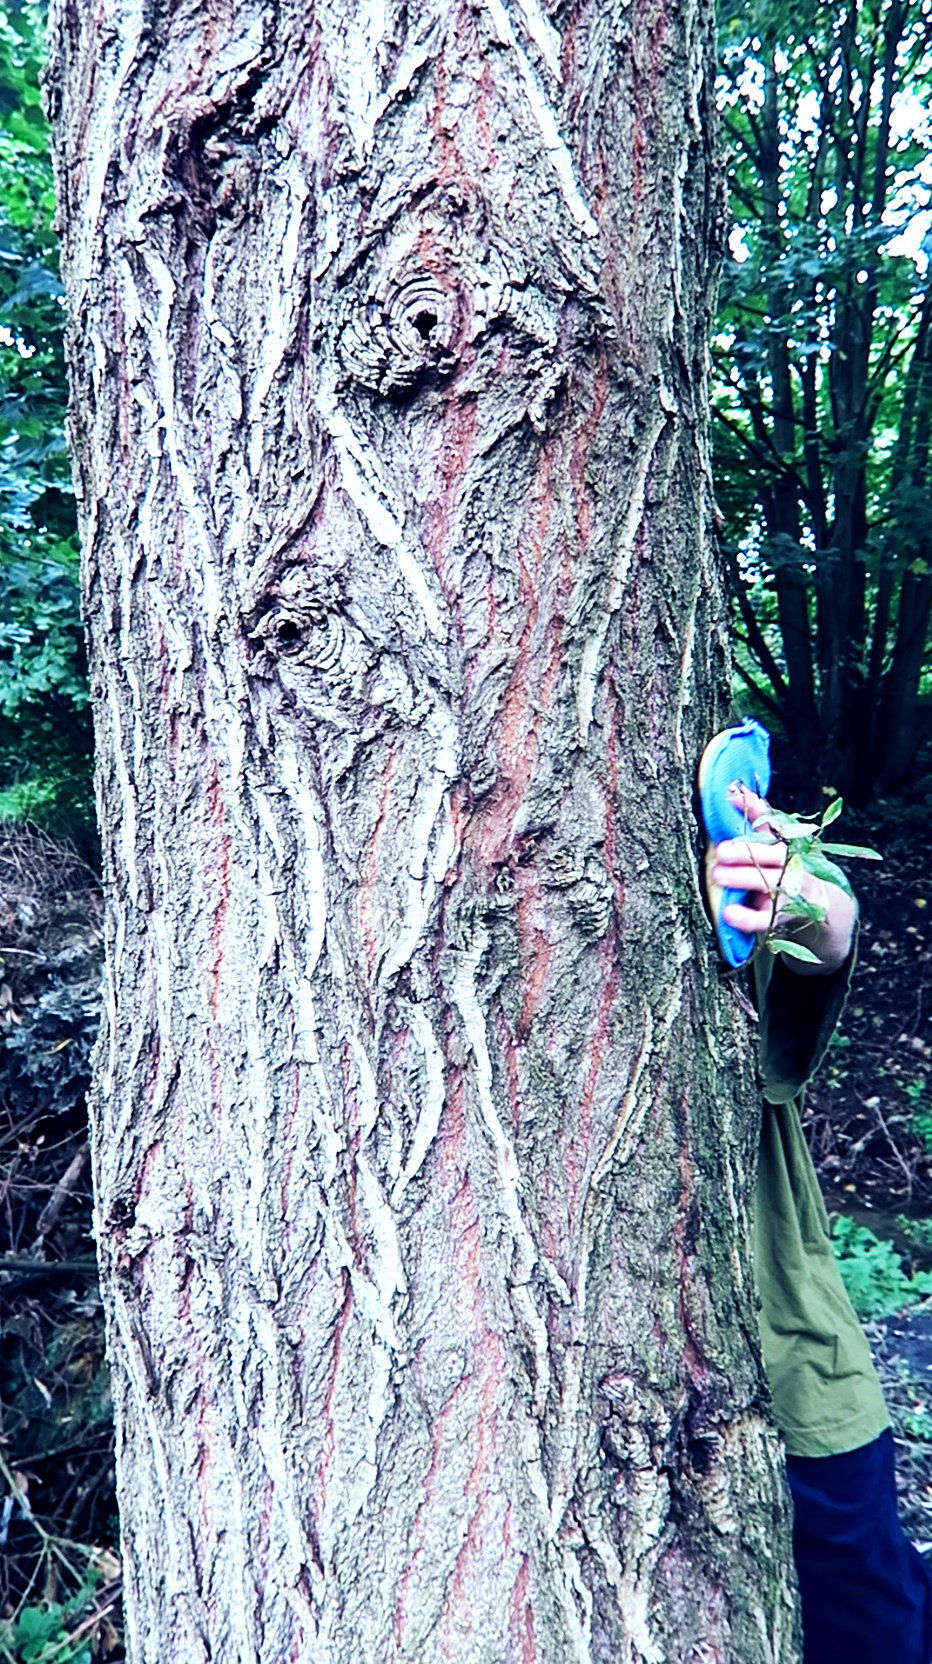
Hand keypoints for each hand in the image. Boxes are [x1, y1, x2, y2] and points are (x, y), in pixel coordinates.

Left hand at [708, 786, 856, 975]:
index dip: (754, 809)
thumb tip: (731, 788)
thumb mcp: (776, 840)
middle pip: (774, 855)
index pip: (775, 822)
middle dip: (747, 852)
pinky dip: (747, 918)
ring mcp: (791, 892)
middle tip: (720, 851)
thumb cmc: (787, 865)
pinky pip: (766, 919)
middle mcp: (793, 865)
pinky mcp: (782, 917)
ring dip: (744, 878)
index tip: (732, 796)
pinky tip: (728, 913)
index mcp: (790, 842)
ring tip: (717, 875)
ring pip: (771, 883)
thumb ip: (756, 815)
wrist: (823, 907)